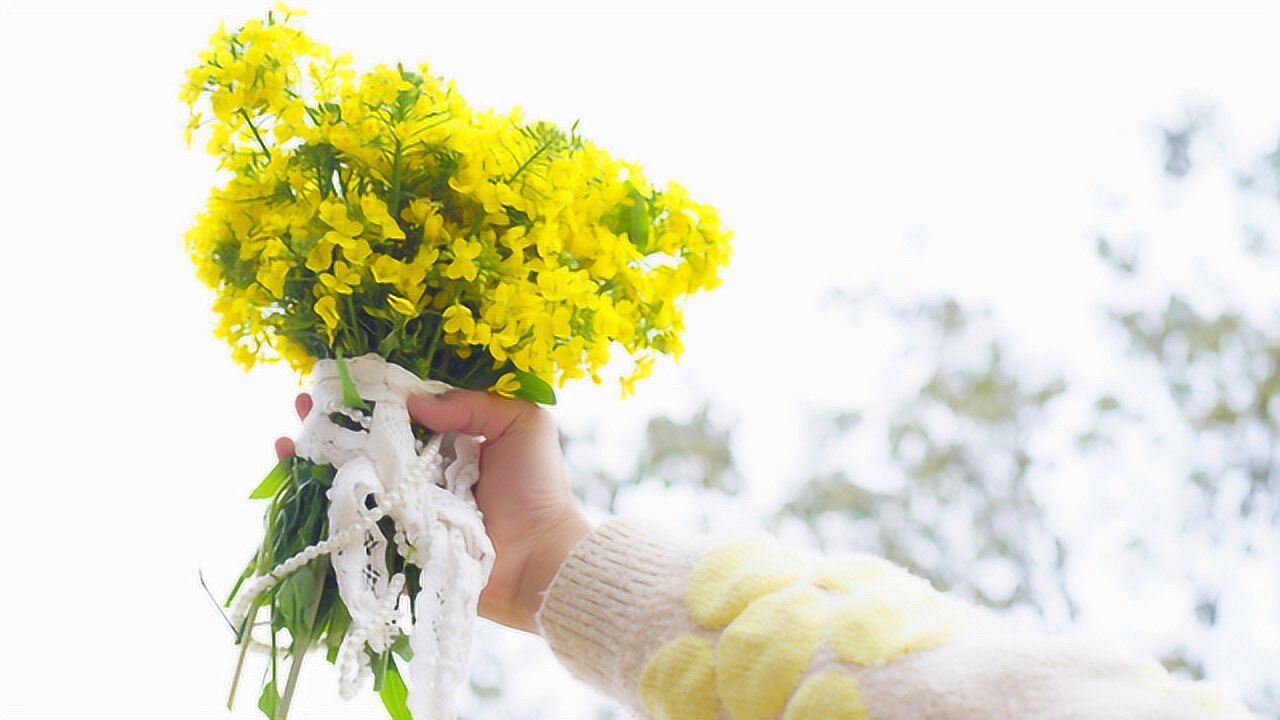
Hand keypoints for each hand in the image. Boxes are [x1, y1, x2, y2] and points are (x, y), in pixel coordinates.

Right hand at [275, 390, 590, 633]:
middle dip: (334, 418)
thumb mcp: (521, 425)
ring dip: (317, 452)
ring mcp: (407, 503)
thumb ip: (474, 403)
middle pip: (371, 437)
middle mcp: (424, 469)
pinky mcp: (395, 536)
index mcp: (452, 439)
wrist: (540, 560)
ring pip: (355, 472)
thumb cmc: (537, 489)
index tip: (341, 373)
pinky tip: (291, 470)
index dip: (374, 392)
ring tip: (288, 431)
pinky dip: (320, 495)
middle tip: (303, 398)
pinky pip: (353, 513)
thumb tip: (414, 400)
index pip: (405, 409)